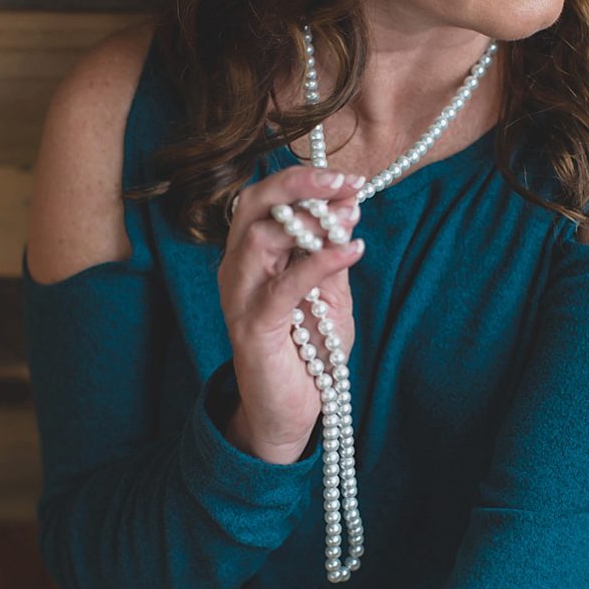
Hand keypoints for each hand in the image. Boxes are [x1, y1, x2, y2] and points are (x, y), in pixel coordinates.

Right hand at [218, 164, 365, 459]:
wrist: (292, 409)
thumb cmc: (310, 350)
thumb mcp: (329, 295)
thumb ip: (329, 255)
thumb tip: (347, 206)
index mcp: (252, 255)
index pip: (266, 200)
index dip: (306, 181)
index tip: (352, 180)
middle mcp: (237, 268)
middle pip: (253, 205)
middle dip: (300, 184)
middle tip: (345, 183)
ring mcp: (239, 296)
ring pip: (260, 237)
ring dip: (309, 221)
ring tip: (350, 218)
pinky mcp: (252, 325)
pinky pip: (283, 284)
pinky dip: (319, 262)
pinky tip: (352, 249)